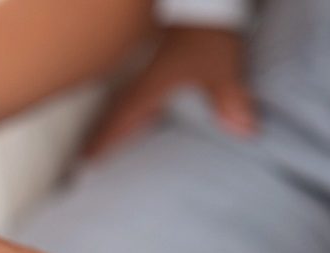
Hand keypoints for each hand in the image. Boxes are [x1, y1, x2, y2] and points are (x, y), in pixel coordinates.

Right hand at [84, 25, 255, 158]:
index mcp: (152, 86)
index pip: (122, 118)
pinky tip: (137, 119)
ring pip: (124, 104)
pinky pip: (139, 95)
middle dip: (101, 134)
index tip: (86, 159)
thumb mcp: (220, 67)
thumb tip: (244, 130)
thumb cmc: (206, 34)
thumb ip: (230, 99)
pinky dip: (131, 111)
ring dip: (113, 123)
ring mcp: (150, 73)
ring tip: (101, 141)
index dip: (104, 139)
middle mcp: (145, 81)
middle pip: (116, 113)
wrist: (205, 4)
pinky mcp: (161, 66)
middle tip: (84, 156)